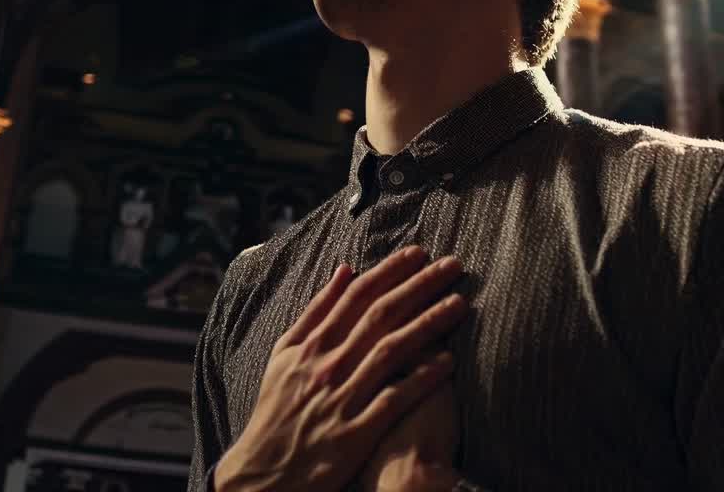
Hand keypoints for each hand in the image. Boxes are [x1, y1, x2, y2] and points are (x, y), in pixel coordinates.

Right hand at [215, 245, 467, 491]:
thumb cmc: (277, 412)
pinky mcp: (357, 431)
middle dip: (419, 286)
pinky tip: (449, 361)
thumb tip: (346, 270)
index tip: (419, 253)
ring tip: (459, 304)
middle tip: (451, 266)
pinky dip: (422, 379)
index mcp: (310, 345)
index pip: (356, 296)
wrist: (264, 474)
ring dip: (428, 324)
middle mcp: (327, 366)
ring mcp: (342, 397)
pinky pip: (395, 398)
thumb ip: (315, 312)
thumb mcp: (284, 355)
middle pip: (380, 315)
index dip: (390, 271)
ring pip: (392, 351)